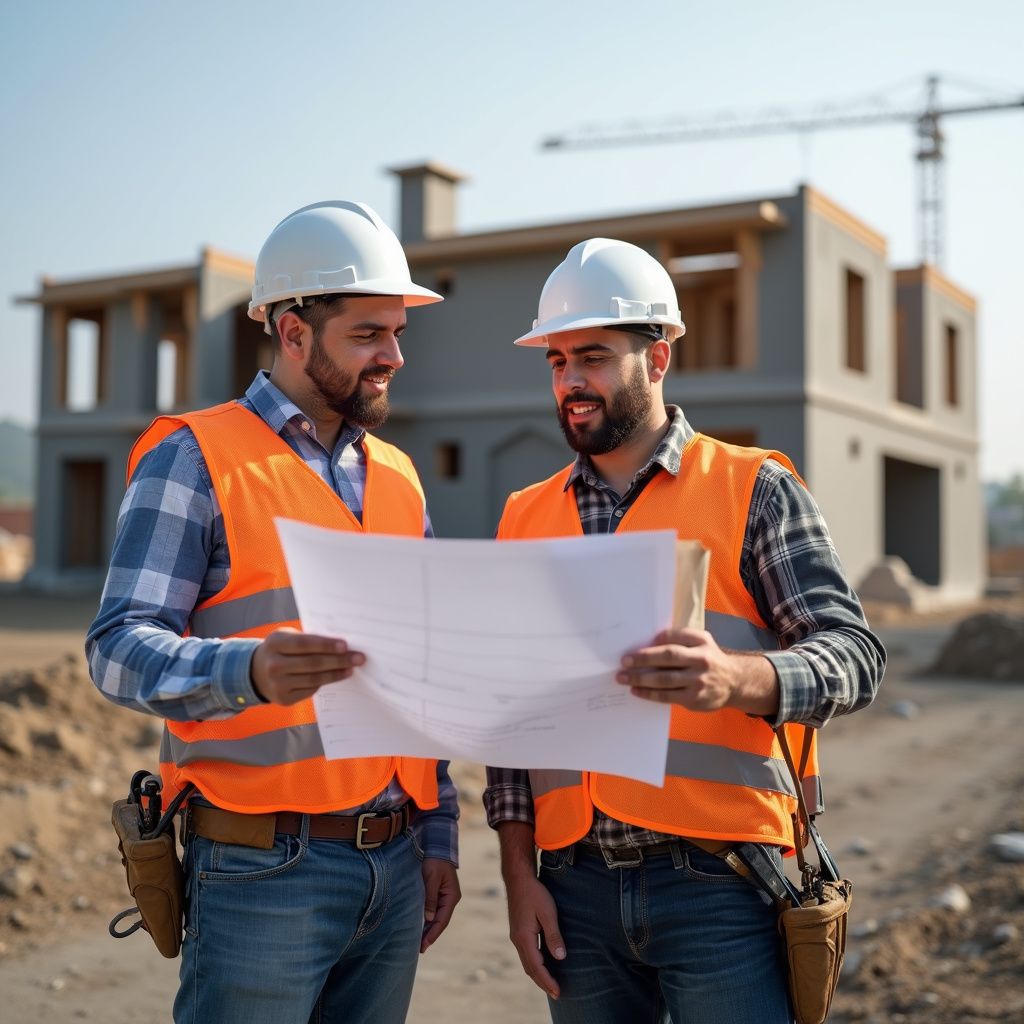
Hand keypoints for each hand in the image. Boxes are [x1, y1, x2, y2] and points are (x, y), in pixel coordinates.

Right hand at [250, 627, 364, 704]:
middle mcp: (274, 665)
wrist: (255, 672)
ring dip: (336, 674)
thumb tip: (341, 645)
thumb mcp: (287, 638)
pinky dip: (325, 682)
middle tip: (359, 658)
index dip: (326, 645)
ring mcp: (277, 684)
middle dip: (339, 660)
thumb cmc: (281, 649)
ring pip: (314, 679)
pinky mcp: (283, 699)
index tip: (345, 645)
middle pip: (312, 663)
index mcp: (275, 643)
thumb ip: (308, 640)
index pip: (304, 644)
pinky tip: (337, 676)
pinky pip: (310, 690)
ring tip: (351, 669)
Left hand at [420, 858, 460, 951]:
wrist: (437, 846)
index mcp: (452, 896)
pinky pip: (434, 911)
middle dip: (431, 935)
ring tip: (420, 943)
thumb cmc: (434, 861)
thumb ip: (430, 898)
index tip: (424, 945)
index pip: (443, 920)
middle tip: (420, 949)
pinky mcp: (438, 894)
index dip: (434, 934)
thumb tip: (429, 918)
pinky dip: (428, 920)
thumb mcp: (431, 878)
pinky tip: (422, 927)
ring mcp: (445, 897)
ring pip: (437, 917)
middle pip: (441, 921)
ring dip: (429, 929)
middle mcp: (450, 899)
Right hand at [505, 870, 564, 998]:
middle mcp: (517, 940)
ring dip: (538, 975)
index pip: (537, 966)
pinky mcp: (518, 932)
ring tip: (550, 984)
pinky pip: (526, 954)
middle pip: (530, 968)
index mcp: (524, 937)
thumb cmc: (535, 893)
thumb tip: (560, 958)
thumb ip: (553, 935)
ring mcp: (516, 936)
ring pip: (526, 962)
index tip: (558, 991)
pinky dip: (534, 964)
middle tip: (556, 993)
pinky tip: (542, 964)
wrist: (518, 879)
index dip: (547, 980)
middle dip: (542, 982)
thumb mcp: (548, 913)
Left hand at [617, 628, 778, 714]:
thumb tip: (649, 642)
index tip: (634, 646)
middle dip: (643, 659)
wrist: (734, 682)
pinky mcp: (694, 698)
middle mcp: (702, 660)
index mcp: (702, 641)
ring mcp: (698, 681)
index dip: (654, 642)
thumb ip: (680, 638)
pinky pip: (667, 696)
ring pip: (665, 679)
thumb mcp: (701, 642)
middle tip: (624, 661)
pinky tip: (637, 691)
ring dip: (640, 678)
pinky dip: (649, 694)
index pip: (674, 637)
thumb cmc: (708, 659)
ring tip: (624, 677)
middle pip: (668, 657)